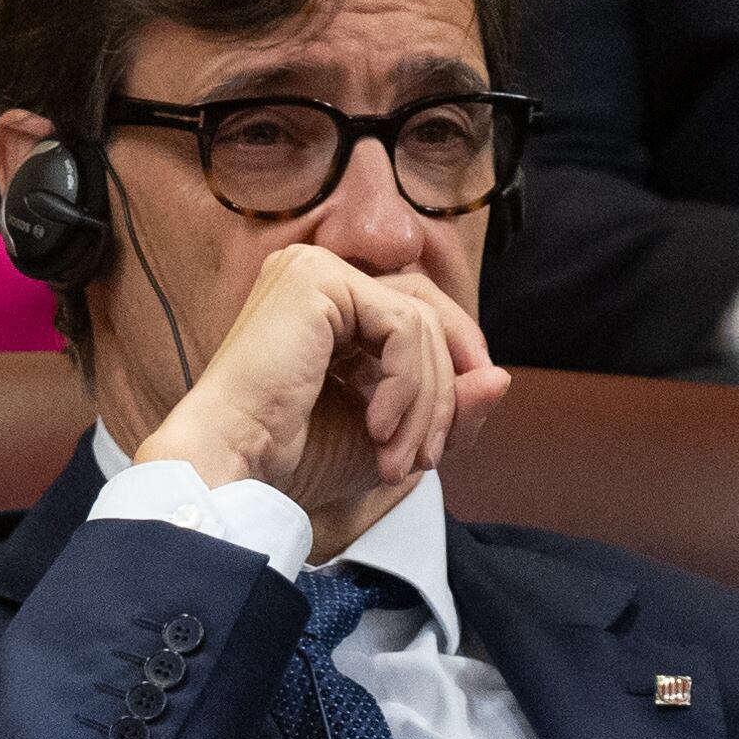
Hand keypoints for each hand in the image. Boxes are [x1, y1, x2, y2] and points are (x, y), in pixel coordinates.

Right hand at [133, 245, 511, 514]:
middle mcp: (315, 275)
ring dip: (425, 401)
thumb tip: (502, 377)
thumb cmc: (293, 459)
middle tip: (432, 454)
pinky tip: (377, 427)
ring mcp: (313, 269)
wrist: (236, 468)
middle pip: (424, 311)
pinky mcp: (316, 279)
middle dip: (445, 388)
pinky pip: (402, 324)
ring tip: (398, 457)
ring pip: (419, 323)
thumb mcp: (390, 432)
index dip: (449, 368)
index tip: (451, 434)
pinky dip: (407, 383)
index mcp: (323, 304)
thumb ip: (445, 404)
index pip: (414, 314)